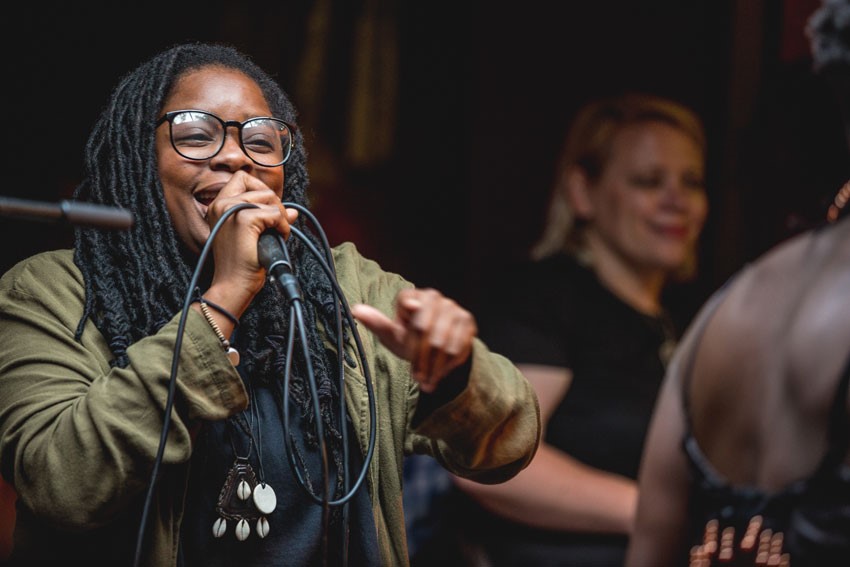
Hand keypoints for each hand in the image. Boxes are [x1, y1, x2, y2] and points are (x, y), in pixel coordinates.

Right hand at [204, 171, 297, 314]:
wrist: (232, 286)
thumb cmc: (241, 265)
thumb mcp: (253, 234)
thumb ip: (268, 217)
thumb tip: (292, 211)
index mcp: (218, 205)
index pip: (242, 177)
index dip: (260, 190)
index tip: (266, 211)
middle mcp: (220, 203)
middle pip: (260, 186)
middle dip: (274, 203)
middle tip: (275, 225)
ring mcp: (231, 209)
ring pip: (269, 197)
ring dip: (280, 216)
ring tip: (276, 234)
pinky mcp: (244, 219)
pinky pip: (276, 214)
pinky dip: (283, 226)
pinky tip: (279, 238)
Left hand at [350, 288, 476, 392]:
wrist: (437, 349)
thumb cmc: (409, 340)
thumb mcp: (391, 335)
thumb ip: (376, 323)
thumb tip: (355, 309)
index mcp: (412, 295)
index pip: (408, 311)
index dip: (407, 337)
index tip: (405, 348)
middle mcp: (434, 297)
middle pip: (425, 330)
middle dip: (420, 358)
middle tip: (416, 378)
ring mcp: (453, 308)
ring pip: (443, 343)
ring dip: (434, 367)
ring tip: (427, 380)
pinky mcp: (467, 320)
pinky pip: (459, 347)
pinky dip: (448, 365)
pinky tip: (441, 372)